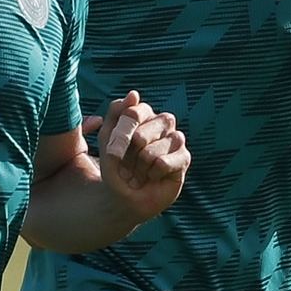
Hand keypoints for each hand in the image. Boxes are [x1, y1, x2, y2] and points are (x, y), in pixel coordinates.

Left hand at [91, 90, 188, 221]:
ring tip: (141, 170)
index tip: (115, 145)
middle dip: (136, 146)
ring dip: (144, 161)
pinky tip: (153, 176)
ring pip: (161, 144)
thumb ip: (115, 115)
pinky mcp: (184, 160)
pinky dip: (155, 171)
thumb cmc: (114, 167)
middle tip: (131, 161)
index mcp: (144, 116)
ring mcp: (176, 141)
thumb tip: (134, 94)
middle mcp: (163, 124)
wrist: (122, 197)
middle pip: (154, 124)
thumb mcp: (106, 140)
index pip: (136, 110)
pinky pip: (169, 160)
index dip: (124, 129)